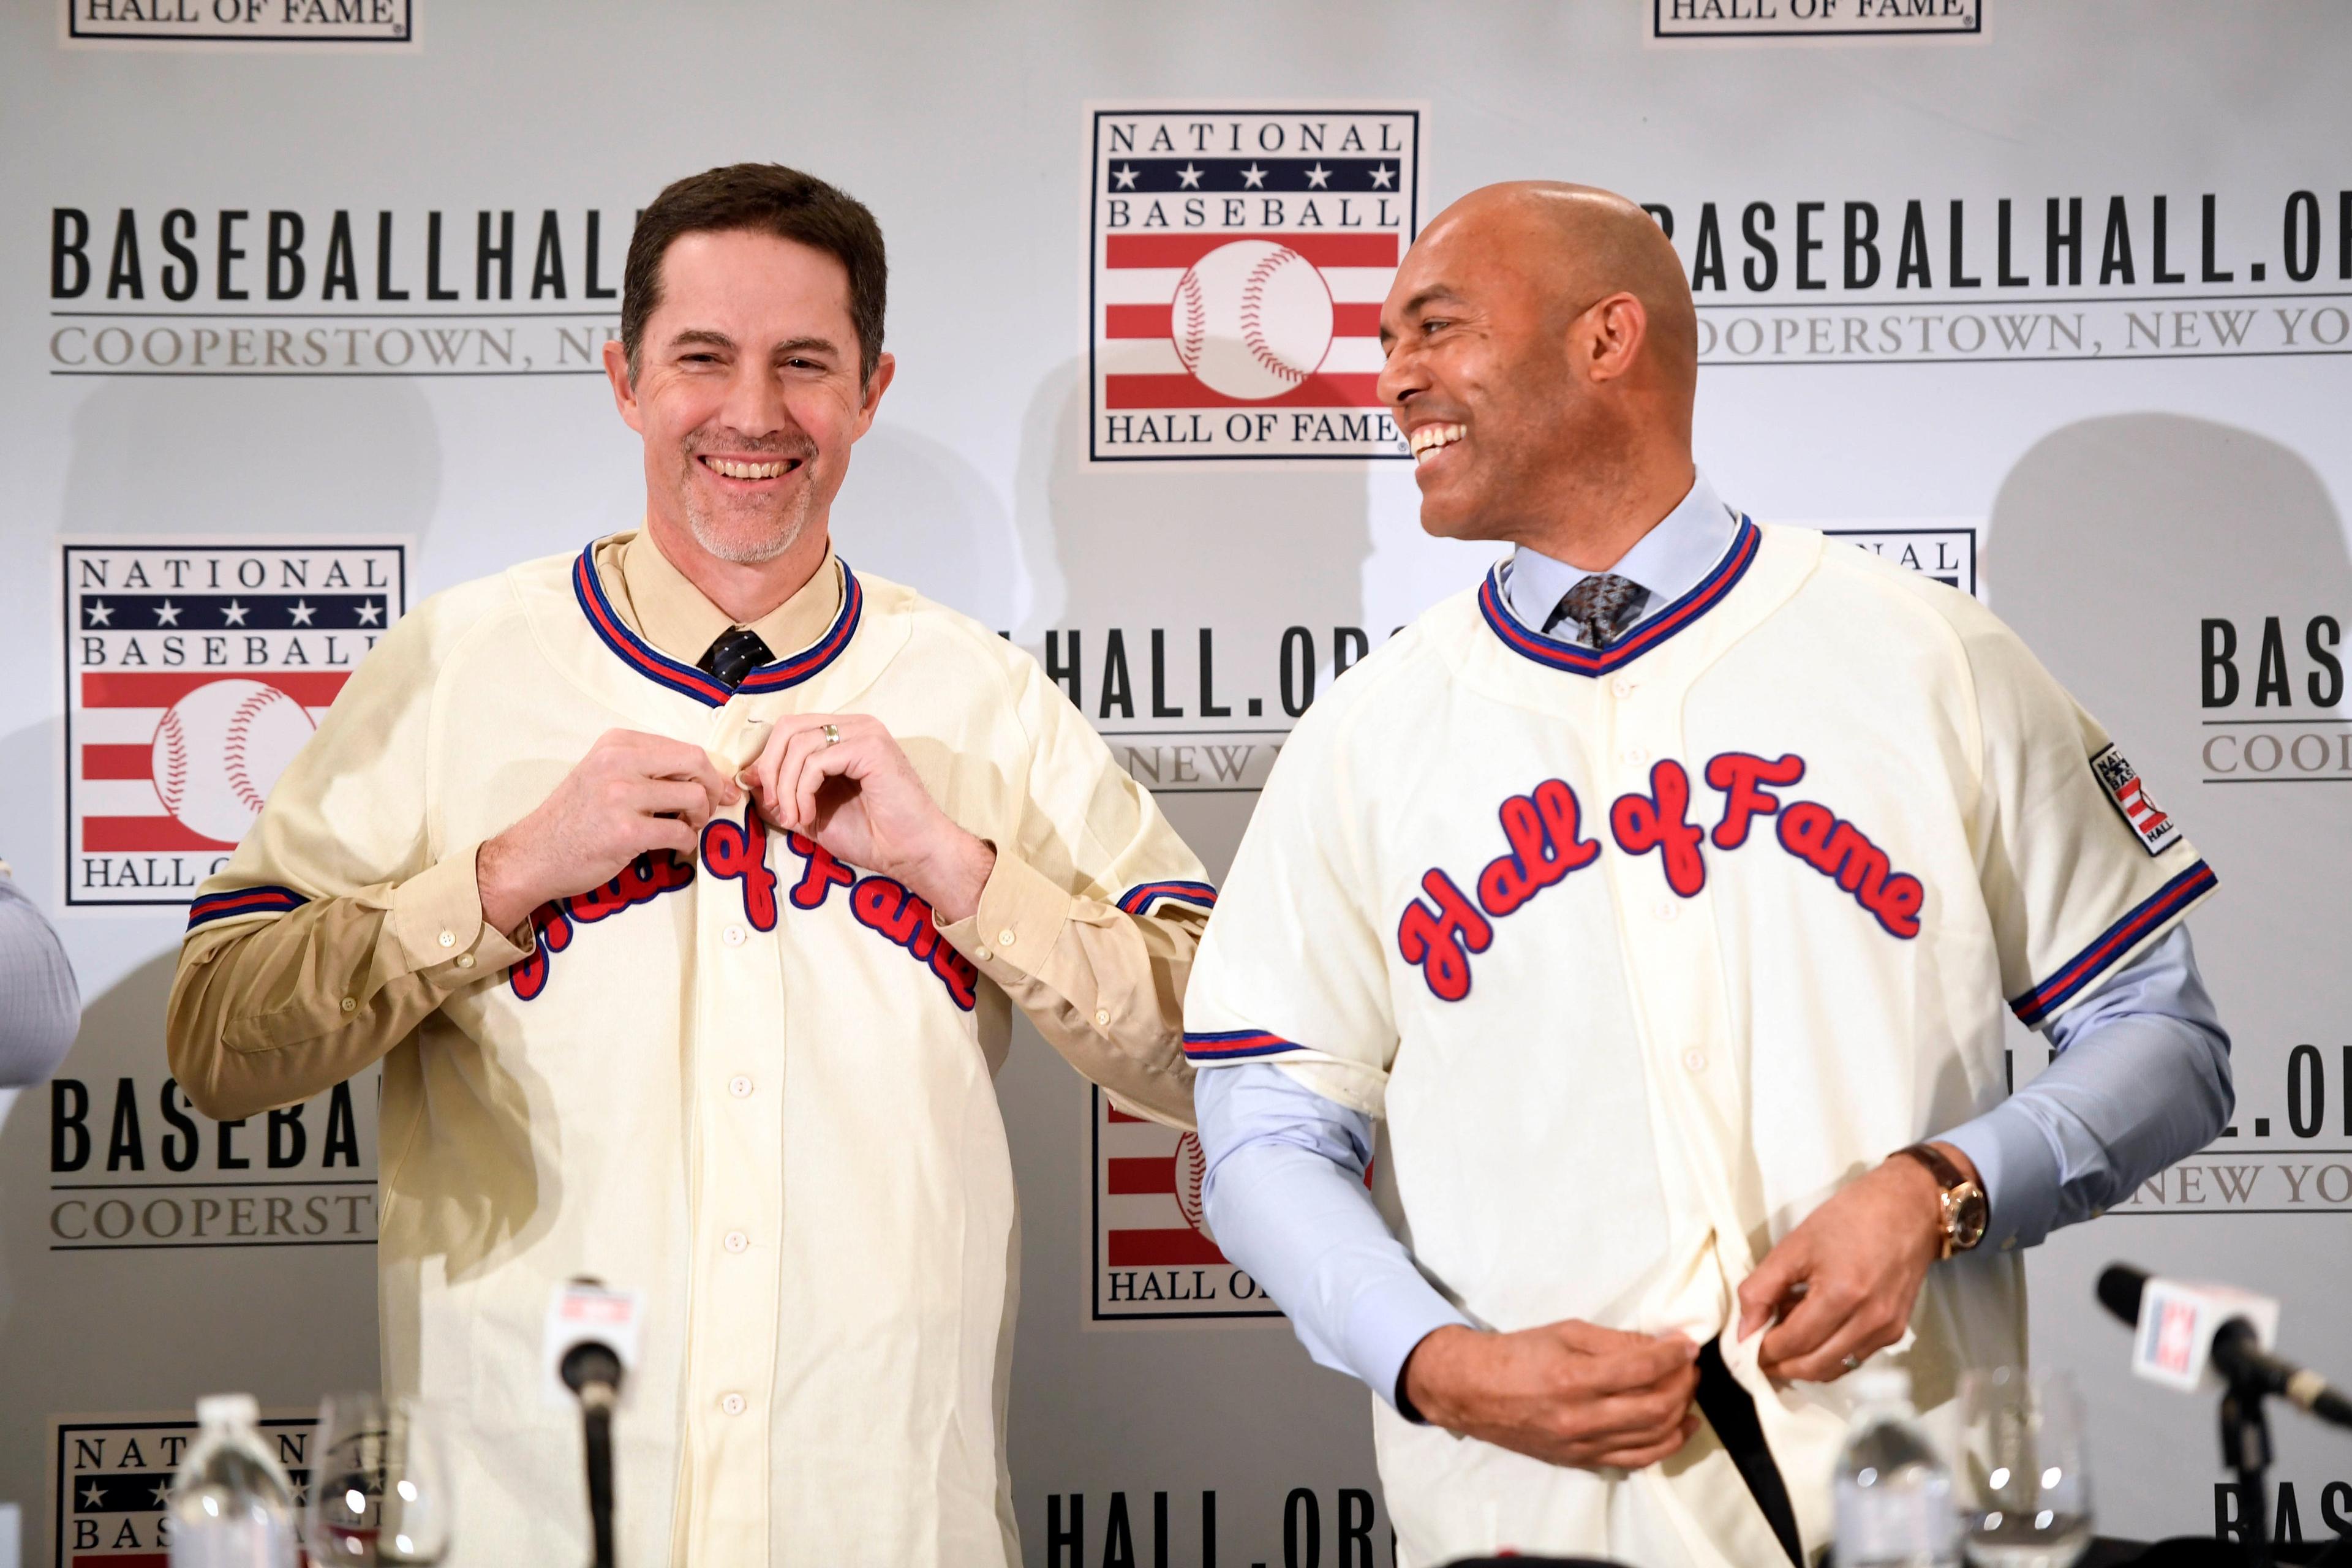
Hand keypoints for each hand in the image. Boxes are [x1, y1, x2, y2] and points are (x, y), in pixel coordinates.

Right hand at [476, 729, 737, 933]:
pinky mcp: (626, 831)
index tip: (718, 788)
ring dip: (700, 817)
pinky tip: (675, 845)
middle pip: (695, 764)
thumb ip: (647, 769)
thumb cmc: (574, 818)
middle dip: (712, 788)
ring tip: (687, 827)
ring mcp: (621, 796)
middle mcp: (619, 762)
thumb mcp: (604, 775)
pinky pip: (680, 832)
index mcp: (616, 743)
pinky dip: (687, 842)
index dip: (709, 771)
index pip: (683, 747)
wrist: (533, 854)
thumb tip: (708, 776)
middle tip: (707, 809)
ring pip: (693, 797)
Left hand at [741, 713, 993, 921]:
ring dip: (785, 788)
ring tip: (795, 819)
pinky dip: (802, 792)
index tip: (767, 799)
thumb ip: (782, 793)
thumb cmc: (871, 836)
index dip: (768, 761)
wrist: (911, 854)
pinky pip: (816, 762)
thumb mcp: (812, 813)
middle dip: (771, 770)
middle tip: (775, 808)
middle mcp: (855, 726)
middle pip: (788, 728)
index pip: (790, 728)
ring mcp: (865, 733)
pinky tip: (809, 816)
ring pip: (799, 745)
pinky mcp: (871, 748)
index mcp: (844, 735)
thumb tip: (747, 777)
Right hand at [1400, 1320, 1700, 1470]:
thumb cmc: (1520, 1354)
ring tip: (1686, 1390)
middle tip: (1689, 1365)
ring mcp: (1583, 1444)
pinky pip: (1636, 1459)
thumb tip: (1660, 1345)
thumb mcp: (1566, 1332)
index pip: (1642, 1368)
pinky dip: (1666, 1444)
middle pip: (1656, 1407)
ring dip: (1681, 1412)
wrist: (1476, 1391)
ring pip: (1653, 1437)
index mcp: (1574, 1377)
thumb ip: (1615, 1341)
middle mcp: (1581, 1417)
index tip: (1687, 1343)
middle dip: (1683, 1383)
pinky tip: (1681, 1427)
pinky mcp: (1582, 1461)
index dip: (1674, 1354)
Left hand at [1735, 1143, 1976, 1383]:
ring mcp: (1887, 1329)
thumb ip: (1762, 1288)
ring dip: (1804, 1363)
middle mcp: (1870, 1320)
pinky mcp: (1896, 1331)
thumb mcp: (1795, 1245)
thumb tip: (1744, 1330)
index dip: (1764, 1351)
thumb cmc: (1849, 1218)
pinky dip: (1828, 1354)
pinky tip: (1813, 1330)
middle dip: (1781, 1365)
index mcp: (1842, 1294)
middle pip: (1815, 1366)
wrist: (1907, 1208)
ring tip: (1784, 1339)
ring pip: (1835, 1368)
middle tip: (1758, 1353)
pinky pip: (1854, 1357)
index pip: (1794, 1343)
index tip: (1744, 1346)